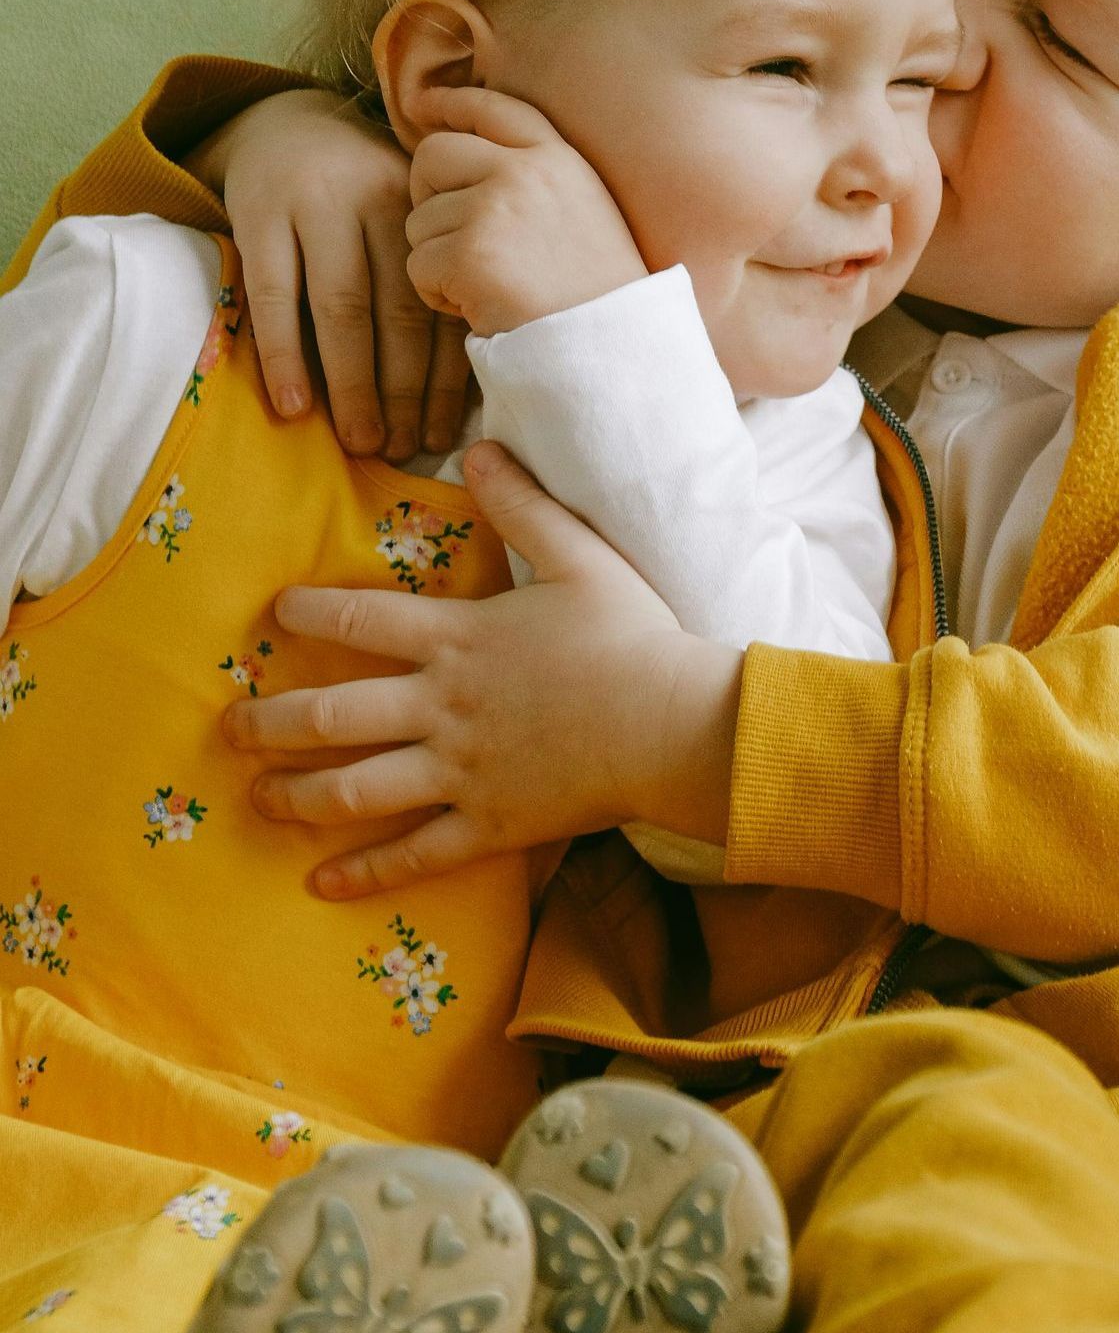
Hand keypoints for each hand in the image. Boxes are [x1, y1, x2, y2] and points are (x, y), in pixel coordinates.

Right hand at [205, 89, 474, 458]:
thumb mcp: (403, 221)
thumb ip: (428, 281)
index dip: (444, 379)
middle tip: (401, 449)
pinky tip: (293, 404)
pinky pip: (273, 295)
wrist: (282, 122)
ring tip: (361, 440)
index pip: (440, 307)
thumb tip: (452, 394)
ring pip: (341, 308)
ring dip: (352, 383)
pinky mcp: (259, 213)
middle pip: (397, 313)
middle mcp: (377, 204)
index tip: (442, 435)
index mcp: (424, 212)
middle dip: (402, 390)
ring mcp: (315, 205)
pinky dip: (284, 354)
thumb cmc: (359, 197)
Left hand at [224, 443, 740, 895]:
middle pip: (330, 714)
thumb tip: (481, 449)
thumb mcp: (582, 556)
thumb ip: (524, 506)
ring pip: (355, 789)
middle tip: (230, 727)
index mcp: (459, 640)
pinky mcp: (489, 824)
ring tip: (259, 798)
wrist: (674, 725)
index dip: (309, 610)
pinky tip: (323, 884)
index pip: (362, 618)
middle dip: (269, 721)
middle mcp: (441, 708)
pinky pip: (414, 854)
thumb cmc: (634, 638)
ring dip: (297, 795)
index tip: (274, 612)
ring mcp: (460, 772)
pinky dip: (366, 872)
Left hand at [404, 87, 647, 337]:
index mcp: (561, 160)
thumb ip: (537, 181)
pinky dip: (437, 295)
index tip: (420, 105)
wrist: (615, 349)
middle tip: (449, 237)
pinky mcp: (470, 254)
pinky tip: (479, 308)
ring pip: (421, 221)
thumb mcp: (586, 215)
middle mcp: (526, 172)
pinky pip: (418, 266)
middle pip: (434, 155)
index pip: (494, 108)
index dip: (451, 102)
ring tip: (487, 287)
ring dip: (440, 260)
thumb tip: (465, 162)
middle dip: (426, 195)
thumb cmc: (600, 297)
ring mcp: (496, 209)